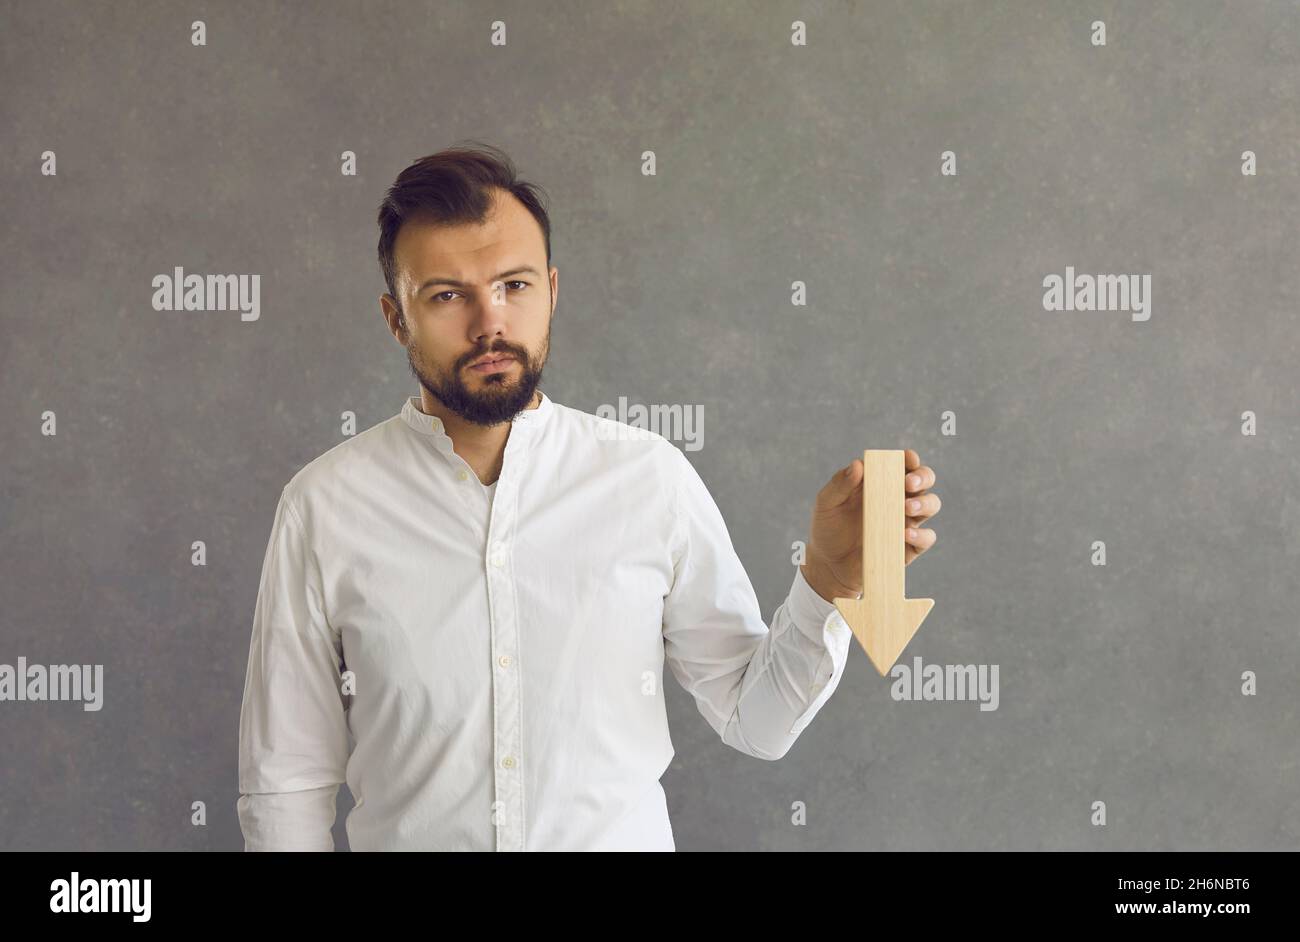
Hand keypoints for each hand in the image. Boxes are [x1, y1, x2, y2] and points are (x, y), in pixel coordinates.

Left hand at [800, 449, 940, 603]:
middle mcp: (898, 498)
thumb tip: (858, 464)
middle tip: (908, 483)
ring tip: (906, 508)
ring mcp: (905, 522)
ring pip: (931, 505)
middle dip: (922, 477)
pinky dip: (920, 534)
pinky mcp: (908, 547)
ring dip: (924, 503)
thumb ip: (840, 483)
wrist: (828, 565)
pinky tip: (905, 533)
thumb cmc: (828, 528)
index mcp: (880, 483)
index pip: (902, 465)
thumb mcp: (826, 503)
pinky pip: (926, 538)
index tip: (908, 458)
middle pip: (924, 481)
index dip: (910, 459)